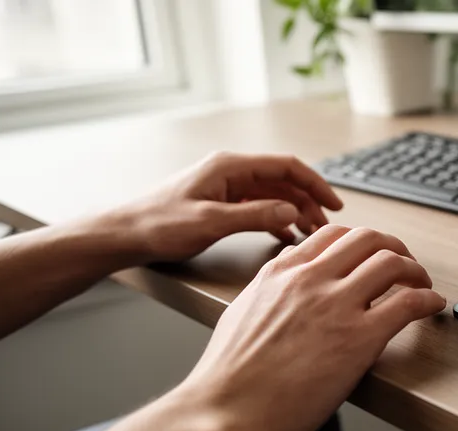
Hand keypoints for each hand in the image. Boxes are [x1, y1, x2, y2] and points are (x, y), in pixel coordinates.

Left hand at [114, 152, 342, 262]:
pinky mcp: (221, 204)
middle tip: (325, 227)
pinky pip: (259, 208)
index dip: (315, 184)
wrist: (124, 235)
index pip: (286, 167)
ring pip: (273, 196)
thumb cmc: (159, 225)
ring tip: (311, 234)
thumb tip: (292, 212)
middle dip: (308, 203)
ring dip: (295, 213)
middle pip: (283, 182)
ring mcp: (226, 188)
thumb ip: (255, 216)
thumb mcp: (210, 222)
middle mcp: (230, 172)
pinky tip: (287, 236)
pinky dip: (276, 220)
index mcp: (230, 167)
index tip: (334, 205)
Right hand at [172, 224, 446, 430]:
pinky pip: (408, 303)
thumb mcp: (242, 315)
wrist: (224, 414)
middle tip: (405, 265)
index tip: (373, 254)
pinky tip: (432, 306)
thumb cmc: (228, 380)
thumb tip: (285, 295)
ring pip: (392, 262)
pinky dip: (428, 300)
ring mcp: (336, 305)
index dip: (361, 242)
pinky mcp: (360, 338)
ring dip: (416, 271)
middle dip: (394, 248)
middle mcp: (309, 279)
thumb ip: (269, 295)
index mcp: (280, 273)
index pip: (331, 235)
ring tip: (422, 285)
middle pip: (368, 239)